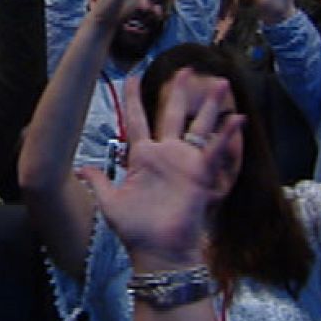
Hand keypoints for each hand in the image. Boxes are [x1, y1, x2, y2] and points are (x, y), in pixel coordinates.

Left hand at [76, 72, 243, 267]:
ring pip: (198, 125)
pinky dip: (228, 135)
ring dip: (210, 105)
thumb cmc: (136, 231)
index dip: (134, 98)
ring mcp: (184, 163)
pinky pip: (215, 150)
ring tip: (220, 82)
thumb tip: (81, 168)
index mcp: (141, 157)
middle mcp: (165, 154)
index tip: (133, 76)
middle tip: (184, 68)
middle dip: (178, 91)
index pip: (136, 119)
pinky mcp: (200, 175)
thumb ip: (99, 181)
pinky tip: (239, 118)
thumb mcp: (110, 203)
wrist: (158, 252)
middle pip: (171, 114)